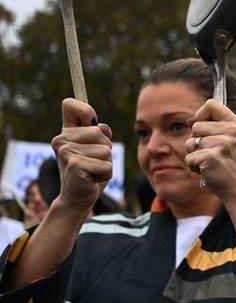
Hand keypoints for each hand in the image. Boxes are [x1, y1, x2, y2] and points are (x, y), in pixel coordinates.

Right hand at [51, 99, 112, 213]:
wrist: (78, 196)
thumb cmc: (90, 169)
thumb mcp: (96, 147)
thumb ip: (100, 133)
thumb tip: (102, 127)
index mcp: (66, 132)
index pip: (70, 105)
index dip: (85, 110)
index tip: (90, 119)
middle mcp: (61, 140)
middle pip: (100, 132)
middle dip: (106, 148)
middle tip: (93, 160)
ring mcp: (66, 152)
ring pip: (106, 150)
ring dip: (106, 163)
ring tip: (93, 170)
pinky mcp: (74, 165)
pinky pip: (106, 165)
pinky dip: (105, 173)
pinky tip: (92, 178)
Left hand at [185, 100, 235, 198]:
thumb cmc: (230, 164)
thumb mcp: (231, 141)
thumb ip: (218, 127)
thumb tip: (191, 120)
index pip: (212, 104)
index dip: (201, 114)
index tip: (203, 128)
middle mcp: (232, 131)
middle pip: (196, 125)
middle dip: (197, 140)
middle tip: (212, 152)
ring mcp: (222, 144)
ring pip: (190, 143)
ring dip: (195, 155)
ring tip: (210, 162)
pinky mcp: (211, 157)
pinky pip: (189, 158)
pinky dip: (194, 166)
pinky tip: (206, 170)